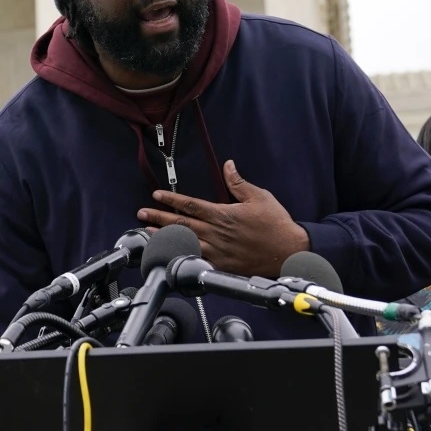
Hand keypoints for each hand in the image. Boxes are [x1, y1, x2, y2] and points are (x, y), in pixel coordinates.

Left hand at [137, 160, 308, 277]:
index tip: (157, 195)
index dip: (171, 199)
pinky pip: (197, 260)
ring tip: (146, 235)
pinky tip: (169, 255)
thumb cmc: (276, 224)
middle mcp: (217, 233)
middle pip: (181, 224)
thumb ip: (239, 183)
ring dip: (164, 238)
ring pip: (185, 243)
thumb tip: (228, 165)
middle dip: (158, 218)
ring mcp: (218, 251)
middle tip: (141, 214)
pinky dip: (181, 256)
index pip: (191, 205)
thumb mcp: (259, 197)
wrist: (289, 251)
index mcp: (223, 214)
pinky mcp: (222, 265)